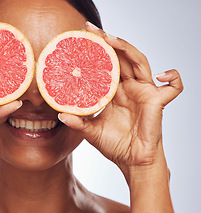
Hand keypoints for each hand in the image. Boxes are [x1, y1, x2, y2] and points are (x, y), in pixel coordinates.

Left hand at [58, 22, 182, 173]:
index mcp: (114, 92)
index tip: (81, 39)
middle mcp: (129, 88)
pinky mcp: (157, 101)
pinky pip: (173, 87)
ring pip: (139, 61)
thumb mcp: (91, 132)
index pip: (106, 65)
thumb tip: (60, 115)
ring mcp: (144, 92)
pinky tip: (161, 74)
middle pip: (120, 57)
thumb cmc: (113, 145)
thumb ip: (78, 123)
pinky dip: (172, 78)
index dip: (96, 52)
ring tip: (110, 38)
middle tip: (91, 30)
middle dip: (108, 41)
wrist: (131, 161)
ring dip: (127, 47)